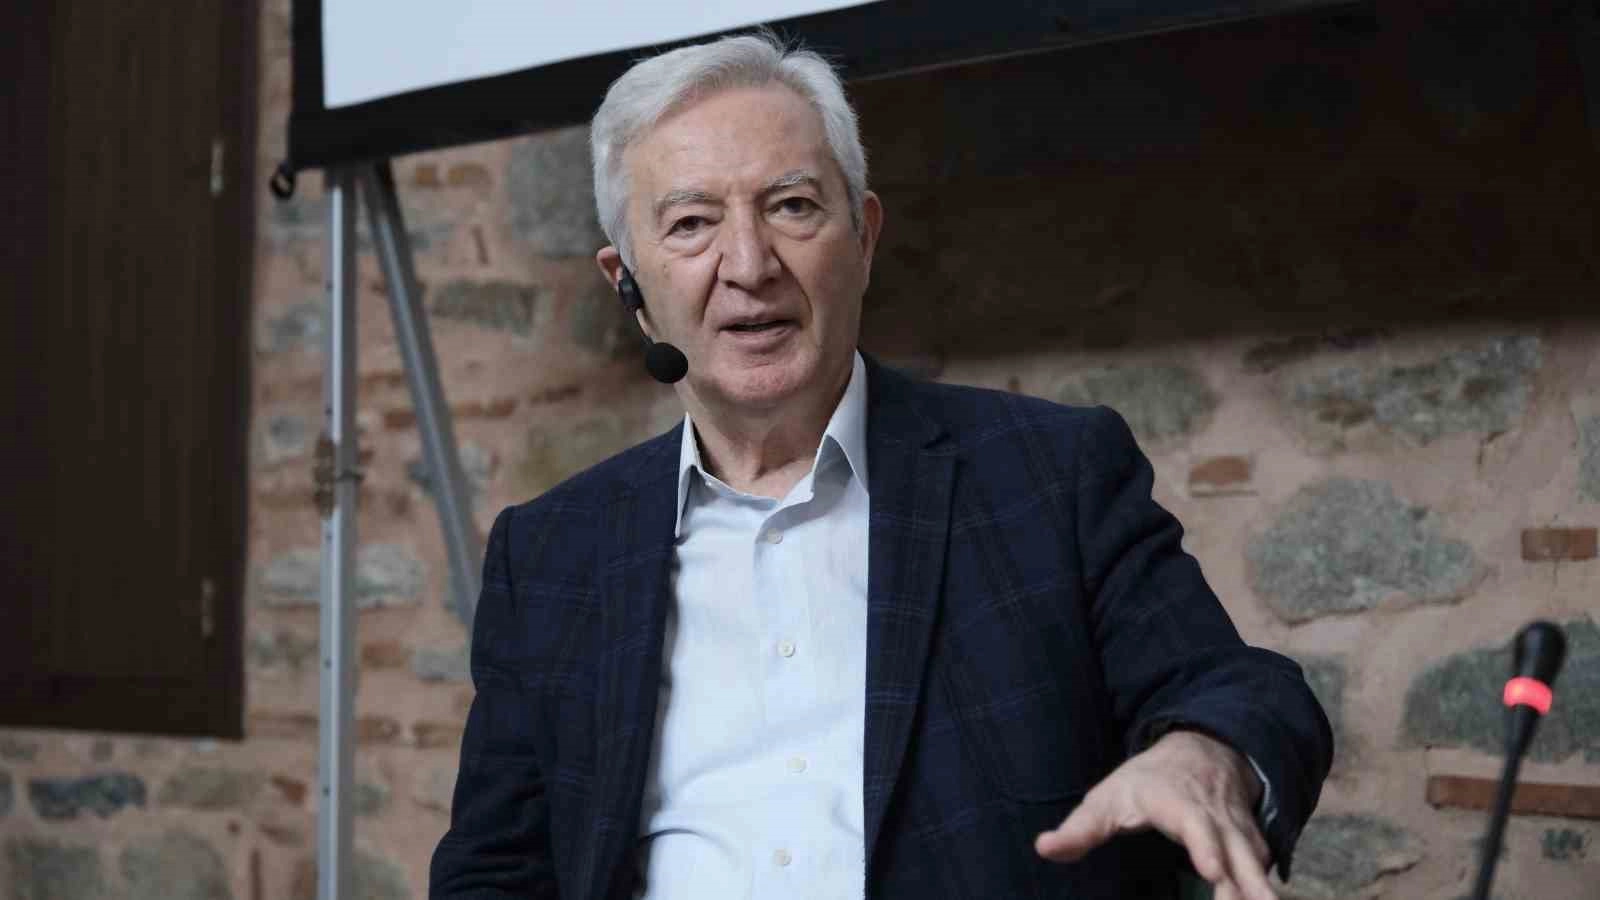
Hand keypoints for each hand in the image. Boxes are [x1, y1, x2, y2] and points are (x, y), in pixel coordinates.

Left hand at [1034, 729, 1274, 899]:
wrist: (1205, 750)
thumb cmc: (1147, 782)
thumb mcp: (1108, 798)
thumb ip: (1080, 829)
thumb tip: (1043, 848)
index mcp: (1177, 802)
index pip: (1194, 824)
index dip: (1204, 846)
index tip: (1212, 870)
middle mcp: (1215, 817)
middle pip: (1236, 852)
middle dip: (1248, 884)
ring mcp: (1239, 831)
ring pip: (1256, 863)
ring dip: (1263, 892)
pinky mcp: (1253, 844)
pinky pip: (1262, 870)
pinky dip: (1264, 892)